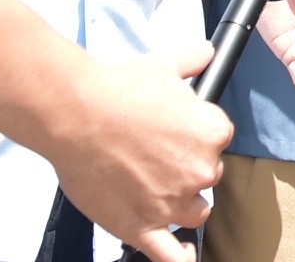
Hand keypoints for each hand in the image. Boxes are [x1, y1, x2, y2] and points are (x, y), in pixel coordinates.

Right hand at [47, 46, 232, 261]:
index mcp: (212, 132)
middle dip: (186, 167)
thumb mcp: (165, 64)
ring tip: (155, 189)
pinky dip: (181, 257)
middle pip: (207, 176)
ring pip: (195, 212)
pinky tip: (185, 254)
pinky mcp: (142, 227)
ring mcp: (171, 203)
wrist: (76, 114)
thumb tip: (207, 53)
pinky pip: (171, 255)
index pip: (218, 139)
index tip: (175, 132)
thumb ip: (194, 59)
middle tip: (155, 155)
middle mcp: (199, 170)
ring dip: (182, 204)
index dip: (196, 136)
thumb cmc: (118, 90)